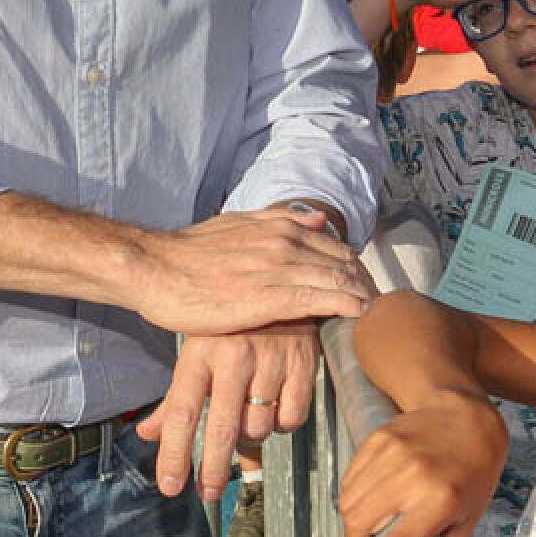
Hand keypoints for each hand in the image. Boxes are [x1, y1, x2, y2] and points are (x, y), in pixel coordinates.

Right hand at [132, 206, 373, 336]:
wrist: (155, 267)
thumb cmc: (190, 253)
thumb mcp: (238, 224)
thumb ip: (279, 220)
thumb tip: (317, 220)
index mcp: (279, 227)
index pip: (335, 247)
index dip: (357, 268)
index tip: (367, 287)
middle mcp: (285, 243)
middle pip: (344, 263)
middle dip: (366, 283)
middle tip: (380, 304)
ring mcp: (277, 269)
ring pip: (336, 280)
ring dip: (362, 296)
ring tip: (377, 314)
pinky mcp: (266, 297)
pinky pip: (317, 300)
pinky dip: (344, 306)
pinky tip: (358, 316)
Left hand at [137, 321, 328, 497]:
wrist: (282, 286)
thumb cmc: (233, 327)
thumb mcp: (197, 353)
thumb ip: (174, 398)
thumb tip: (147, 433)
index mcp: (201, 354)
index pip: (181, 413)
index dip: (174, 454)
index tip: (171, 486)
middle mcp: (234, 357)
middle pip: (221, 430)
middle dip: (213, 470)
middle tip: (208, 491)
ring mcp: (271, 360)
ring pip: (260, 426)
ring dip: (253, 436)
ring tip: (250, 421)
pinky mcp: (303, 362)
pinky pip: (292, 417)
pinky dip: (284, 423)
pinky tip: (277, 408)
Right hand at [338, 392, 507, 536]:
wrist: (467, 414)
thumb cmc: (476, 468)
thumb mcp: (472, 515)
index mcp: (439, 500)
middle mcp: (411, 476)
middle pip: (360, 526)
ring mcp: (391, 454)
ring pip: (348, 503)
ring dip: (354, 525)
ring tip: (372, 527)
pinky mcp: (377, 439)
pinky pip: (350, 479)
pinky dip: (353, 497)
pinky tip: (372, 499)